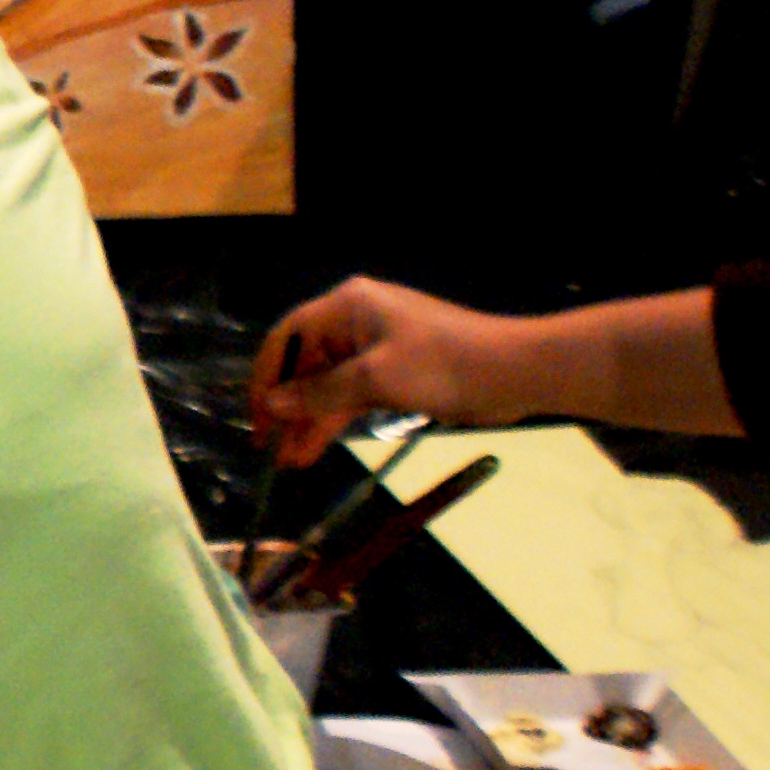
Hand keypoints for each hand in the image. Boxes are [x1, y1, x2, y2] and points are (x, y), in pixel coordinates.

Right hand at [250, 279, 530, 467]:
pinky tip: (314, 450)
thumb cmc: (442, 365)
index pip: (287, 338)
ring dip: (308, 421)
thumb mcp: (376, 380)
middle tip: (268, 448)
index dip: (264, 378)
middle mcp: (354, 323)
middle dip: (287, 407)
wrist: (513, 372)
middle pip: (304, 364)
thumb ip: (318, 394)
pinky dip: (333, 420)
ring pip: (327, 386)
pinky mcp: (393, 373)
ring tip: (289, 461)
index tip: (256, 419)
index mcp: (347, 307)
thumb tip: (270, 406)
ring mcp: (374, 349)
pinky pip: (350, 396)